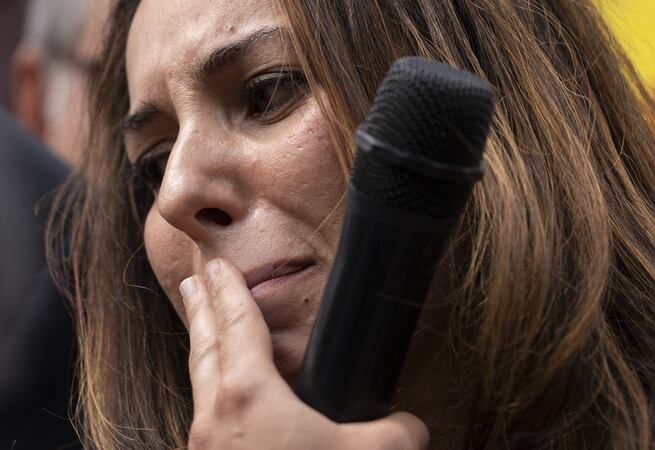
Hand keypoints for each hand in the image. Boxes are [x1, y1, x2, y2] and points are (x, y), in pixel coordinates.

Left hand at [178, 258, 428, 449]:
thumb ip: (398, 433)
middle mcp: (215, 419)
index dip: (232, 292)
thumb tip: (411, 427)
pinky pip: (207, 420)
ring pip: (199, 385)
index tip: (219, 268)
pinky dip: (213, 396)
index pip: (238, 326)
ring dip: (201, 351)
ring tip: (201, 333)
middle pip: (204, 348)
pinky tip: (225, 408)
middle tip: (196, 284)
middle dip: (202, 311)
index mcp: (249, 397)